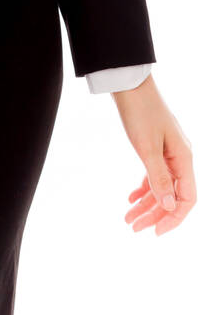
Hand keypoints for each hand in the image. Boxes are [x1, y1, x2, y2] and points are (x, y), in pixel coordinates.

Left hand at [111, 75, 195, 234]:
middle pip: (172, 195)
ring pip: (161, 186)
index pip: (187, 199)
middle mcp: (180, 157)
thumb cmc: (139, 111)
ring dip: (146, 204)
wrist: (128, 83)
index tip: (155, 231)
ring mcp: (168, 152)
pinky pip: (154, 174)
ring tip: (128, 218)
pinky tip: (131, 199)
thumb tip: (170, 206)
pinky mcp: (155, 146)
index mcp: (184, 158)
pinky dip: (143, 187)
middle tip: (133, 227)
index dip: (174, 218)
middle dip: (154, 214)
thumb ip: (159, 178)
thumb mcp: (147, 147)